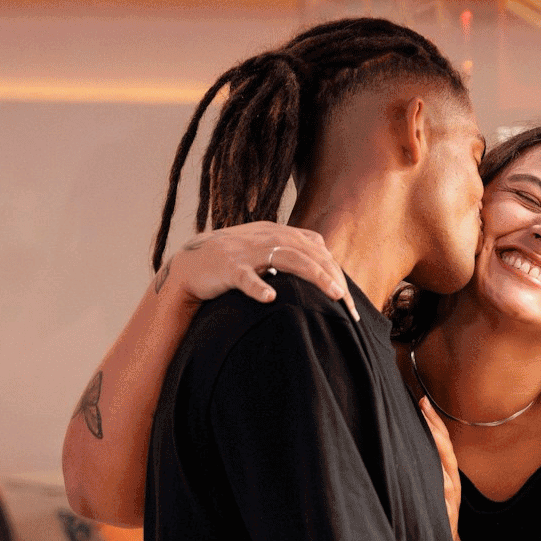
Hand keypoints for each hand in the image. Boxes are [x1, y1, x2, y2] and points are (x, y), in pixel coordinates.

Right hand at [158, 221, 357, 319]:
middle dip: (334, 279)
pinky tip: (270, 298)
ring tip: (334, 295)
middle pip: (311, 254)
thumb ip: (295, 250)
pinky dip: (258, 287)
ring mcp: (249, 252)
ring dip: (314, 276)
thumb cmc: (235, 260)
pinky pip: (245, 277)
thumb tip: (327, 257)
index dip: (337, 274)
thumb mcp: (268, 249)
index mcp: (280, 233)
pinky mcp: (228, 267)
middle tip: (349, 306)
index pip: (318, 251)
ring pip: (289, 259)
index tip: (350, 303)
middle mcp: (269, 237)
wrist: (191, 263)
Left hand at [419, 397, 461, 537]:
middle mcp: (451, 483)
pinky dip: (440, 487)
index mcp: (448, 474)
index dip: (434, 422)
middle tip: (423, 406)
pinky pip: (442, 500)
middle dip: (435, 428)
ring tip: (429, 431)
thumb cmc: (437, 515)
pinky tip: (436, 476)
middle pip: (445, 450)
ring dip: (438, 451)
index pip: (442, 442)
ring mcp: (450, 499)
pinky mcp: (445, 517)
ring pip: (444, 471)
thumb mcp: (433, 490)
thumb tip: (407, 445)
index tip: (422, 401)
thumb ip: (426, 470)